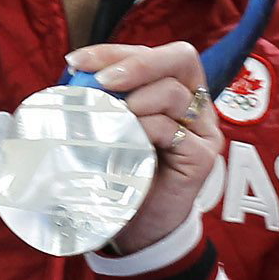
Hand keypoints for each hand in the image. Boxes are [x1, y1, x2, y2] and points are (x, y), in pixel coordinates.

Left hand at [68, 39, 219, 256]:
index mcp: (175, 88)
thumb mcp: (107, 127)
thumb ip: (100, 99)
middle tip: (103, 82)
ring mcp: (203, 130)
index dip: (114, 51)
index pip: (153, 52)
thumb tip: (74, 72)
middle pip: (181, 58)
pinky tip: (125, 142)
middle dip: (137, 63)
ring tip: (111, 121)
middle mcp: (196, 104)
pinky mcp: (203, 156)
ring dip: (135, 101)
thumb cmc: (122, 174)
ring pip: (174, 92)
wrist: (138, 229)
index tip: (76, 62)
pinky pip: (173, 128)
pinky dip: (143, 129)